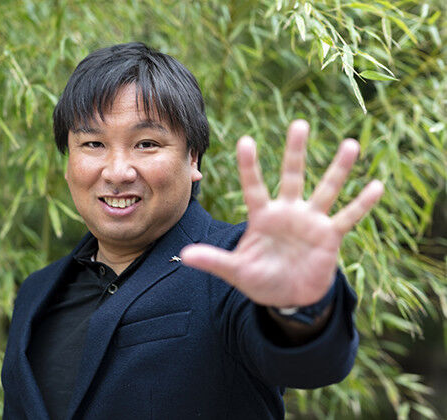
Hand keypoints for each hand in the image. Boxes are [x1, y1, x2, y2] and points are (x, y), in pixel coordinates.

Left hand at [180, 120, 382, 307]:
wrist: (288, 296)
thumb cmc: (260, 279)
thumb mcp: (236, 271)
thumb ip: (214, 260)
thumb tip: (184, 255)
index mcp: (262, 217)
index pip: (254, 187)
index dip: (250, 166)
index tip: (245, 140)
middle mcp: (287, 212)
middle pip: (291, 177)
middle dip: (295, 152)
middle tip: (299, 123)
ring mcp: (310, 222)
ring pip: (325, 190)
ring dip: (338, 169)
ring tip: (350, 144)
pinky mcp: (330, 236)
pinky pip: (347, 217)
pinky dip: (361, 204)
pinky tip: (376, 185)